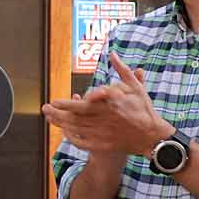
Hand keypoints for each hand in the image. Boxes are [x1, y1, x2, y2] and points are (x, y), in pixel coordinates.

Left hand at [42, 53, 171, 155]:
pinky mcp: (104, 144)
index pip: (86, 103)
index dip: (69, 104)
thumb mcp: (135, 87)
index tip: (56, 101)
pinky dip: (72, 137)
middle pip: (76, 115)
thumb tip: (113, 54)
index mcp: (111, 103)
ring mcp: (104, 133)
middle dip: (59, 111)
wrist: (152, 136)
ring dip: (61, 123)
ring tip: (49, 117)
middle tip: (46, 107)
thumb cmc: (144, 109)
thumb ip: (122, 70)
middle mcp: (105, 118)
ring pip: (78, 128)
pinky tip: (64, 132)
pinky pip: (84, 142)